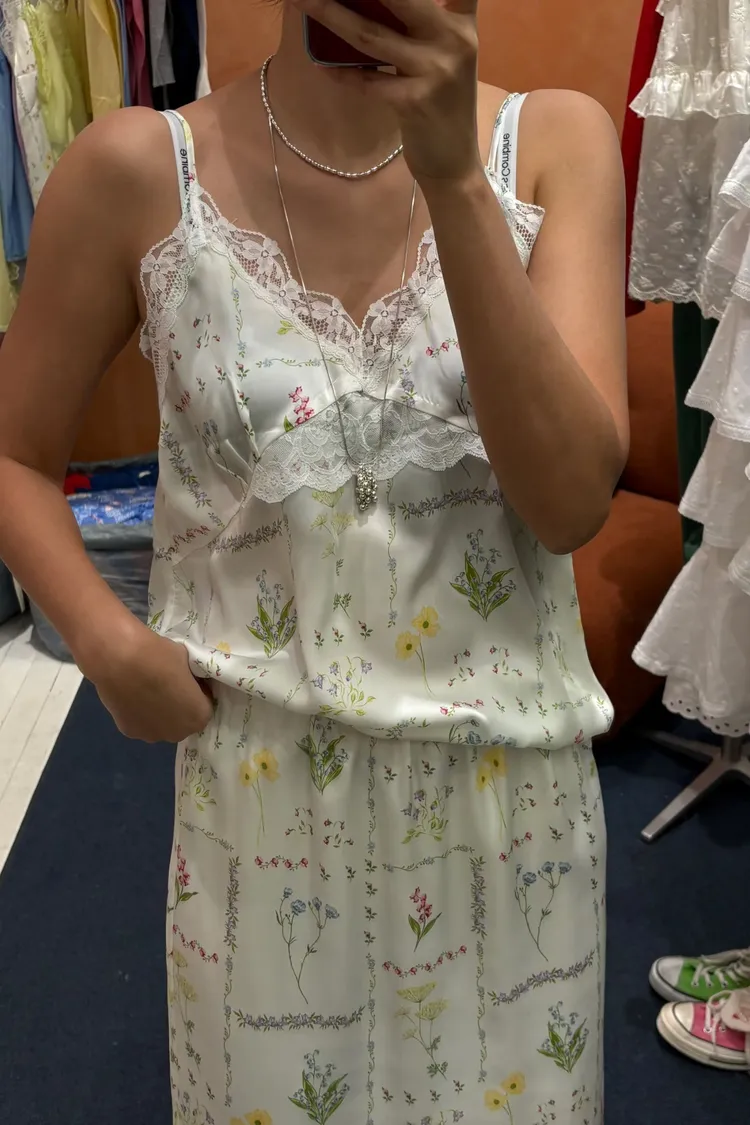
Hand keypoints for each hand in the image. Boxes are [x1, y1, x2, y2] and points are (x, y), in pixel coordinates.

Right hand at [90, 624, 214, 743]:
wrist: (118, 659)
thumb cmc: (159, 656)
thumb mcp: (187, 659)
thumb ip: (193, 676)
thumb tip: (188, 678)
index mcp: (198, 716)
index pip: (205, 706)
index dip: (198, 692)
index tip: (188, 679)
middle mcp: (177, 733)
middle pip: (183, 720)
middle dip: (179, 705)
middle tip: (167, 684)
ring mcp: (151, 736)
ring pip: (161, 724)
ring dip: (159, 712)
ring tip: (146, 689)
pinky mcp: (129, 732)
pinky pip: (141, 722)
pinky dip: (139, 712)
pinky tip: (132, 695)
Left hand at [292, 0, 481, 185]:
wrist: (453, 163)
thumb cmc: (441, 105)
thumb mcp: (440, 57)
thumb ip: (417, 26)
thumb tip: (362, 4)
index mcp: (461, 23)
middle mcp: (453, 41)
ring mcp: (435, 72)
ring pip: (371, 36)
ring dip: (330, 15)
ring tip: (301, 0)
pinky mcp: (414, 103)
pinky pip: (366, 81)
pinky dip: (342, 73)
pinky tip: (323, 66)